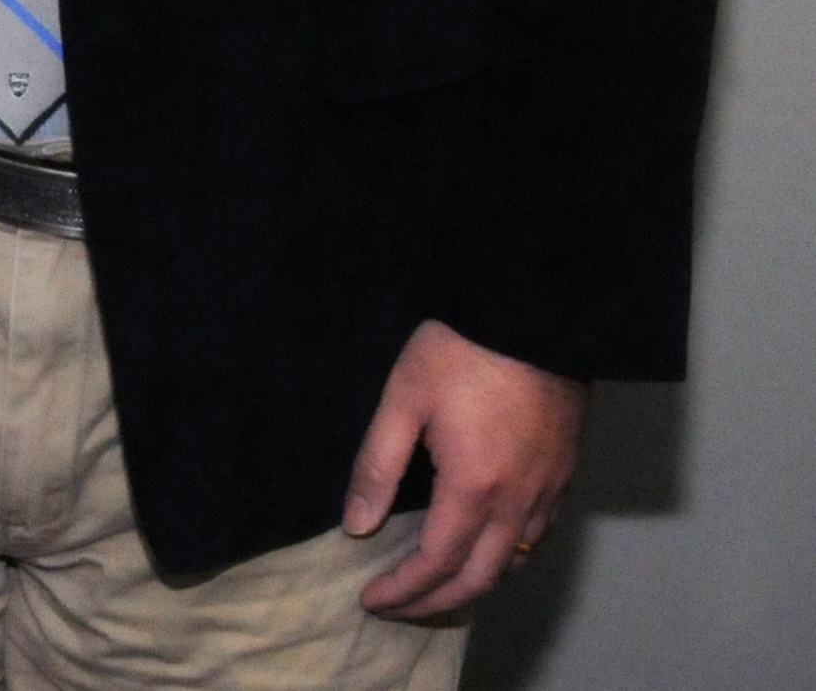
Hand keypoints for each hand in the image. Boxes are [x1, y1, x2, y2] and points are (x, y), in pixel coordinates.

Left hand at [345, 318, 586, 618]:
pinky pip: (537, 538)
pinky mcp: (565, 476)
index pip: (436, 564)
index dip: (403, 591)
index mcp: (474, 487)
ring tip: (432, 588)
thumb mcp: (403, 399)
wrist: (533, 316)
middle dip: (434, 604)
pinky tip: (482, 550)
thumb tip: (358, 525)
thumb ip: (377, 466)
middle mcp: (519, 502)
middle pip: (479, 580)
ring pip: (513, 564)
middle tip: (397, 608)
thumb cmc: (461, 350)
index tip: (371, 600)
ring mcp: (549, 492)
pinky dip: (505, 559)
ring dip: (472, 586)